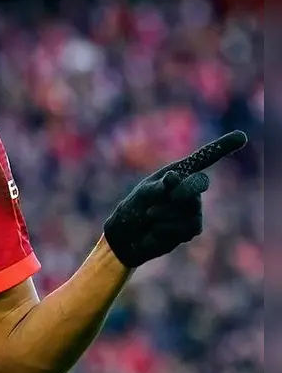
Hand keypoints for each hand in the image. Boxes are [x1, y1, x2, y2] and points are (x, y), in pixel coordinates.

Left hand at [103, 130, 247, 267]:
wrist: (130, 235)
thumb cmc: (134, 208)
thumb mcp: (142, 193)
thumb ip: (158, 185)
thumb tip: (174, 177)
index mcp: (178, 173)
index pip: (204, 158)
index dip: (223, 147)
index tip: (241, 136)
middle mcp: (191, 188)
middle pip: (200, 183)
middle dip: (185, 189)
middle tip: (168, 197)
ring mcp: (194, 208)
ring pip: (189, 208)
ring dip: (163, 213)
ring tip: (150, 216)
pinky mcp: (193, 228)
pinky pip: (184, 226)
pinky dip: (164, 228)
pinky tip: (156, 229)